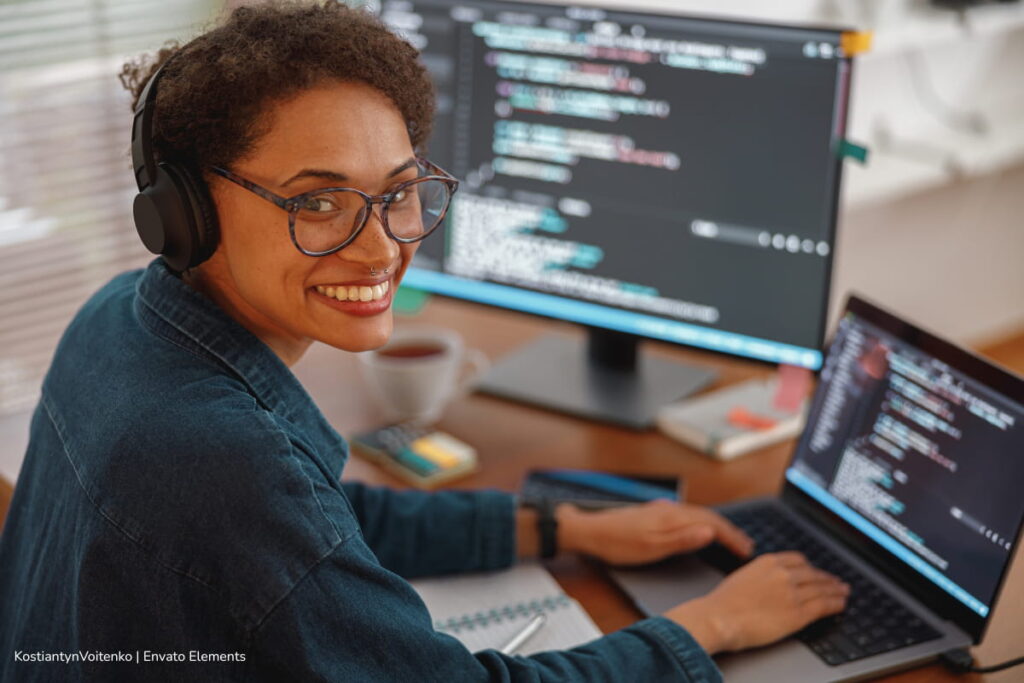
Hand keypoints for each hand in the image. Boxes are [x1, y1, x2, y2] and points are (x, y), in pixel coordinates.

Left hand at [558, 499, 753, 564]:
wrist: (589, 531)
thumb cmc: (617, 543)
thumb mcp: (651, 548)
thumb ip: (681, 540)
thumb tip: (710, 532)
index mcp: (672, 517)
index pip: (712, 523)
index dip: (731, 537)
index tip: (746, 550)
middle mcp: (669, 509)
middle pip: (707, 516)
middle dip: (729, 530)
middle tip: (745, 545)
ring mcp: (661, 510)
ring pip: (697, 515)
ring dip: (716, 526)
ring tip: (729, 539)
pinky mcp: (654, 514)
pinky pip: (686, 516)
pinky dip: (700, 523)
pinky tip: (699, 530)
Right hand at [665, 552, 849, 653]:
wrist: (720, 617)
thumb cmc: (723, 602)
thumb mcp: (742, 577)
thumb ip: (760, 576)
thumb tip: (769, 584)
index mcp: (768, 561)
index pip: (798, 560)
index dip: (810, 567)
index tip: (815, 572)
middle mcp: (783, 573)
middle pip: (813, 574)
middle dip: (826, 578)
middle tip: (836, 582)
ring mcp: (792, 592)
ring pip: (821, 588)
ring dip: (835, 590)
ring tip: (844, 592)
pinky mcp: (798, 612)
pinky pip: (823, 605)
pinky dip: (835, 604)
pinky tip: (840, 604)